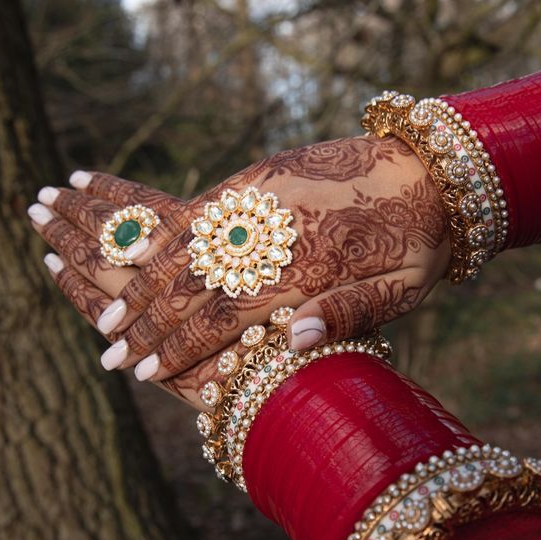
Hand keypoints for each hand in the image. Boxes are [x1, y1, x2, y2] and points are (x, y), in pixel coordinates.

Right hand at [29, 136, 449, 388]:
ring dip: (145, 285)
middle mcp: (276, 236)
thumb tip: (290, 345)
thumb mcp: (399, 290)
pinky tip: (138, 254)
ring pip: (190, 249)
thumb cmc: (419, 240)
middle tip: (110, 355)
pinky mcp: (260, 176)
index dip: (181, 347)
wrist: (431, 168)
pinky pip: (201, 209)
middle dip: (149, 324)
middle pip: (197, 287)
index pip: (227, 318)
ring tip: (109, 316)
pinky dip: (165, 236)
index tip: (144, 371)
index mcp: (307, 273)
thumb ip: (345, 316)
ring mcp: (263, 201)